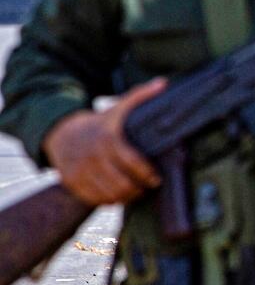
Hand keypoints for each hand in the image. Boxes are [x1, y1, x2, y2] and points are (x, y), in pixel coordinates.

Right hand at [43, 79, 165, 205]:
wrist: (62, 133)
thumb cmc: (99, 123)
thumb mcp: (118, 108)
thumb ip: (140, 96)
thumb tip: (163, 83)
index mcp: (107, 137)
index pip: (132, 161)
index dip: (147, 173)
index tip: (156, 178)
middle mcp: (92, 156)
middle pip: (121, 183)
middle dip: (139, 189)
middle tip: (147, 187)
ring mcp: (80, 170)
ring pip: (109, 194)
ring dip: (126, 197)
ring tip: (135, 192)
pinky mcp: (71, 182)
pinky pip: (94, 199)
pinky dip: (108, 201)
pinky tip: (118, 195)